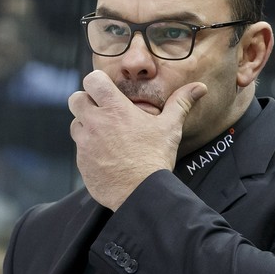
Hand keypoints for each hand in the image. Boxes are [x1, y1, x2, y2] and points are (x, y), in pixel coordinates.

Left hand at [68, 71, 206, 209]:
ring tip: (105, 136)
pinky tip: (106, 156)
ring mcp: (85, 143)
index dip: (98, 83)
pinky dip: (89, 149)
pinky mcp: (81, 162)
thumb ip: (180, 103)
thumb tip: (199, 88)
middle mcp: (96, 122)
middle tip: (102, 113)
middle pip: (75, 99)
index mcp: (115, 109)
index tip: (107, 91)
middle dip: (86, 102)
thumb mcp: (170, 128)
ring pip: (75, 124)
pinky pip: (79, 149)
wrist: (141, 193)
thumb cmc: (155, 159)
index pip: (92, 80)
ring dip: (86, 126)